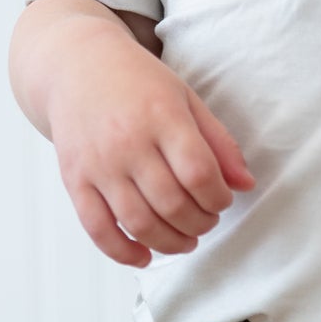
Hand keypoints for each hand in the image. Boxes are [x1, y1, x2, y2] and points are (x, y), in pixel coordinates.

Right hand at [47, 28, 252, 267]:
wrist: (75, 65)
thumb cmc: (138, 84)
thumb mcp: (186, 99)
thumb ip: (218, 142)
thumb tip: (245, 184)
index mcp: (161, 116)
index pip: (199, 175)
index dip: (218, 199)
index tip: (221, 199)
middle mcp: (127, 141)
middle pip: (173, 206)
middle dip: (200, 224)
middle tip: (205, 220)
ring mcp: (98, 163)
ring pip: (140, 224)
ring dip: (171, 243)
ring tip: (184, 239)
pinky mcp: (75, 180)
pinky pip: (99, 229)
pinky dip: (124, 252)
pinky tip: (144, 256)